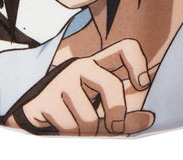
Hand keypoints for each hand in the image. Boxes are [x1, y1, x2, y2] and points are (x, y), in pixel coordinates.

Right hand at [16, 38, 154, 135]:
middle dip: (117, 113)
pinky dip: (69, 135)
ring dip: (87, 133)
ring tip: (77, 127)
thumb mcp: (100, 112)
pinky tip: (60, 126)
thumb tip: (150, 120)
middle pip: (111, 85)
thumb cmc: (73, 111)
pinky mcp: (46, 97)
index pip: (125, 47)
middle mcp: (81, 66)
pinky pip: (69, 126)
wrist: (32, 114)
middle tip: (113, 126)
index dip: (138, 62)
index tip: (143, 85)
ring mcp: (62, 79)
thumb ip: (124, 118)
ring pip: (89, 117)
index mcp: (98, 66)